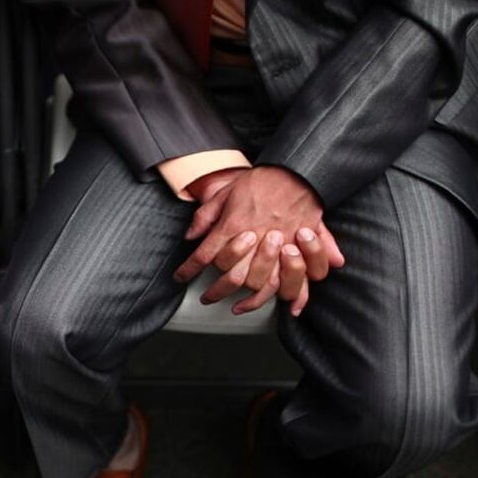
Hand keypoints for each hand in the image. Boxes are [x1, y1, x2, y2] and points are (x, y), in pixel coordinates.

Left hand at [175, 165, 344, 313]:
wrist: (297, 171)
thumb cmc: (261, 181)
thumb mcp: (225, 192)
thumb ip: (205, 216)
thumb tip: (190, 236)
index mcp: (233, 224)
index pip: (204, 255)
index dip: (189, 269)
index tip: (180, 277)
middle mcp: (254, 239)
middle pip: (230, 276)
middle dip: (215, 291)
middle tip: (206, 298)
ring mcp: (277, 247)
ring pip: (258, 283)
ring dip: (243, 299)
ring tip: (232, 306)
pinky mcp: (296, 250)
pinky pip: (290, 281)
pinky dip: (282, 297)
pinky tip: (274, 305)